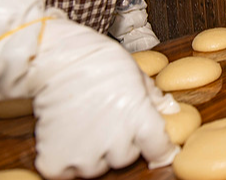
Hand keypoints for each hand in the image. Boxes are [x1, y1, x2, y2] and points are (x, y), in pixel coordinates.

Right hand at [0, 0, 178, 178]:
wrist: (55, 57)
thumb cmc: (96, 60)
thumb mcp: (135, 73)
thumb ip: (153, 97)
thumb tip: (170, 111)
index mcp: (139, 119)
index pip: (159, 150)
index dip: (159, 148)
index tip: (156, 148)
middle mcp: (115, 142)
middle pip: (125, 156)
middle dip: (119, 141)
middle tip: (105, 117)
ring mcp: (84, 155)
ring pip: (97, 166)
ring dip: (93, 151)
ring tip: (83, 122)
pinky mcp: (56, 161)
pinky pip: (67, 172)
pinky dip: (65, 159)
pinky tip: (64, 135)